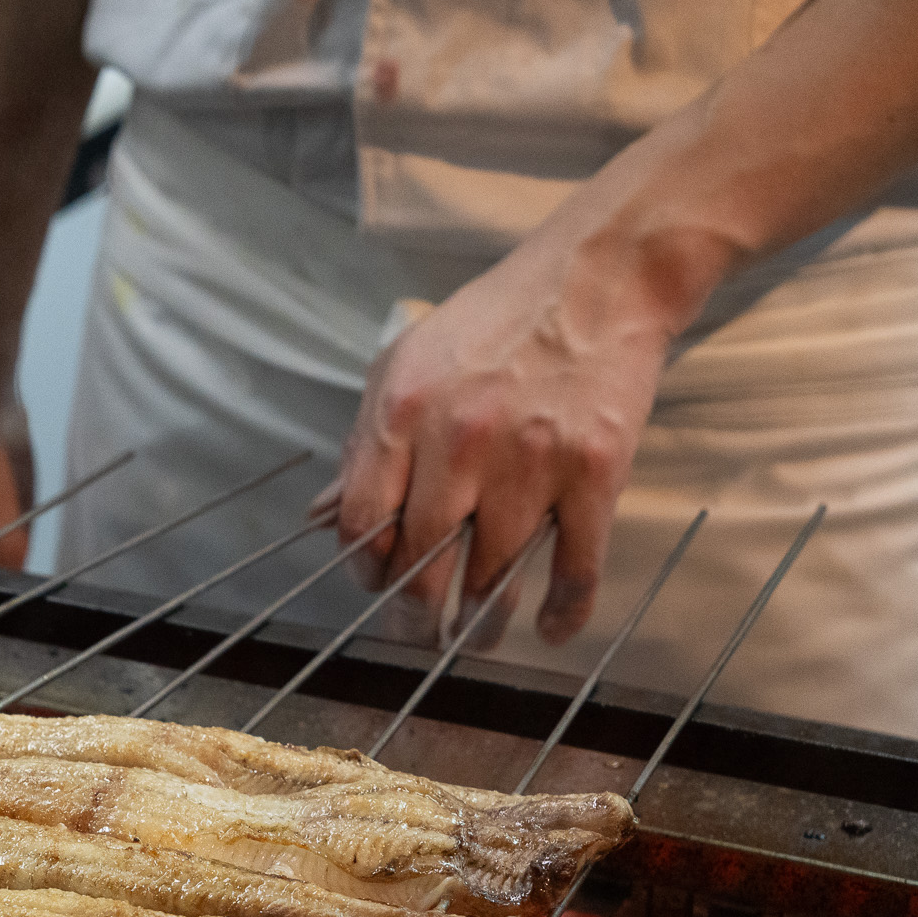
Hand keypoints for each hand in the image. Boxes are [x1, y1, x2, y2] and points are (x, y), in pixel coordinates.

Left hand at [325, 232, 674, 646]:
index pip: (362, 521)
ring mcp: (531, 461)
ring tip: (474, 637)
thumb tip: (320, 514)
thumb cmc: (494, 325)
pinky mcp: (594, 473)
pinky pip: (574, 566)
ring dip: (481, 620)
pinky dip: (562, 610)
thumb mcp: (405, 365)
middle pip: (421, 560)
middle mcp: (461, 442)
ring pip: (493, 573)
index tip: (373, 584)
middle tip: (417, 633)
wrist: (597, 279)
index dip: (363, 567)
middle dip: (415, 610)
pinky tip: (549, 631)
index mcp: (404, 413)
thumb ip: (364, 444)